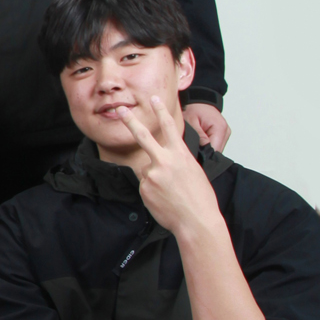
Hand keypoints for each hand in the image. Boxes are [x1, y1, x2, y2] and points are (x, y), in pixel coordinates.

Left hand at [124, 94, 223, 239]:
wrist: (196, 220)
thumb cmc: (200, 198)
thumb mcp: (193, 171)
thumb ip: (176, 161)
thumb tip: (162, 161)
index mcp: (180, 154)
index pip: (168, 126)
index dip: (160, 111)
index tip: (154, 98)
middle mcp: (163, 160)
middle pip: (142, 135)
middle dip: (130, 121)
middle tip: (119, 109)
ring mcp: (151, 174)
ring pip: (146, 169)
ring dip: (155, 178)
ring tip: (170, 192)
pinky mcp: (144, 188)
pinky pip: (145, 185)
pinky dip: (152, 191)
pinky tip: (164, 199)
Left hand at [184, 101, 230, 151]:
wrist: (198, 101)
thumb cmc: (194, 108)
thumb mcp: (191, 121)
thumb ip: (198, 136)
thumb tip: (203, 151)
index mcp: (220, 128)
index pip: (215, 150)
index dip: (205, 155)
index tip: (194, 155)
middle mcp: (225, 132)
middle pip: (216, 152)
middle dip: (205, 152)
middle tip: (193, 149)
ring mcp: (225, 134)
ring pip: (216, 150)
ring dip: (206, 149)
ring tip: (196, 143)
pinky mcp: (221, 135)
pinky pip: (215, 145)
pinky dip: (207, 146)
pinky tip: (200, 142)